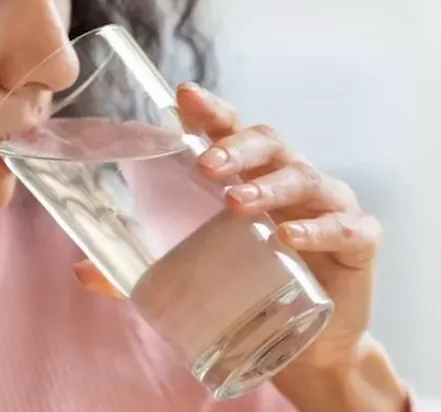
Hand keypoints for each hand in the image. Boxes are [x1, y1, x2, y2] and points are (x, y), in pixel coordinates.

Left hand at [73, 82, 379, 373]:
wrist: (308, 345)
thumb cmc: (250, 288)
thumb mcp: (194, 276)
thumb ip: (139, 273)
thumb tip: (81, 271)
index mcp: (251, 175)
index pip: (230, 130)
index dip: (210, 110)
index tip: (184, 96)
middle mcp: (290, 179)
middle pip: (268, 143)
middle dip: (236, 147)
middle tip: (206, 165)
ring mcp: (328, 205)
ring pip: (304, 178)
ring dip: (270, 186)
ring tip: (238, 203)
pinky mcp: (360, 239)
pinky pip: (345, 225)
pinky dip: (319, 229)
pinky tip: (290, 239)